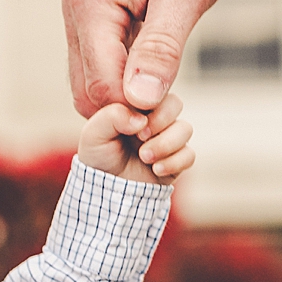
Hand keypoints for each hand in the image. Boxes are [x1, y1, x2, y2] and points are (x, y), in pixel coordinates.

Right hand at [62, 0, 241, 116]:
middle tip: (168, 112)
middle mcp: (75, 12)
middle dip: (123, 111)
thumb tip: (140, 100)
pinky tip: (156, 76)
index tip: (169, 116)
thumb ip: (161, 47)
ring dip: (123, 98)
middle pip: (86, 91)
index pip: (100, 84)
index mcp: (91, 4)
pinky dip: (124, 81)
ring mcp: (81, 16)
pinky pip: (101, 65)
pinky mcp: (94, 19)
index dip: (132, 110)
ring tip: (165, 95)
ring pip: (90, 82)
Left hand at [78, 94, 193, 185]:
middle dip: (160, 121)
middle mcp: (155, 119)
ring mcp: (167, 139)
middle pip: (175, 104)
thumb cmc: (98, 158)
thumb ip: (111, 117)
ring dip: (166, 144)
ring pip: (185, 129)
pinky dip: (174, 162)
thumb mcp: (93, 135)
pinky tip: (156, 170)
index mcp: (136, 107)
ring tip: (144, 156)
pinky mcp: (176, 160)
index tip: (133, 124)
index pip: (153, 90)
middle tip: (140, 138)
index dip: (148, 104)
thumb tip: (141, 119)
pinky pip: (189, 154)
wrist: (106, 191)